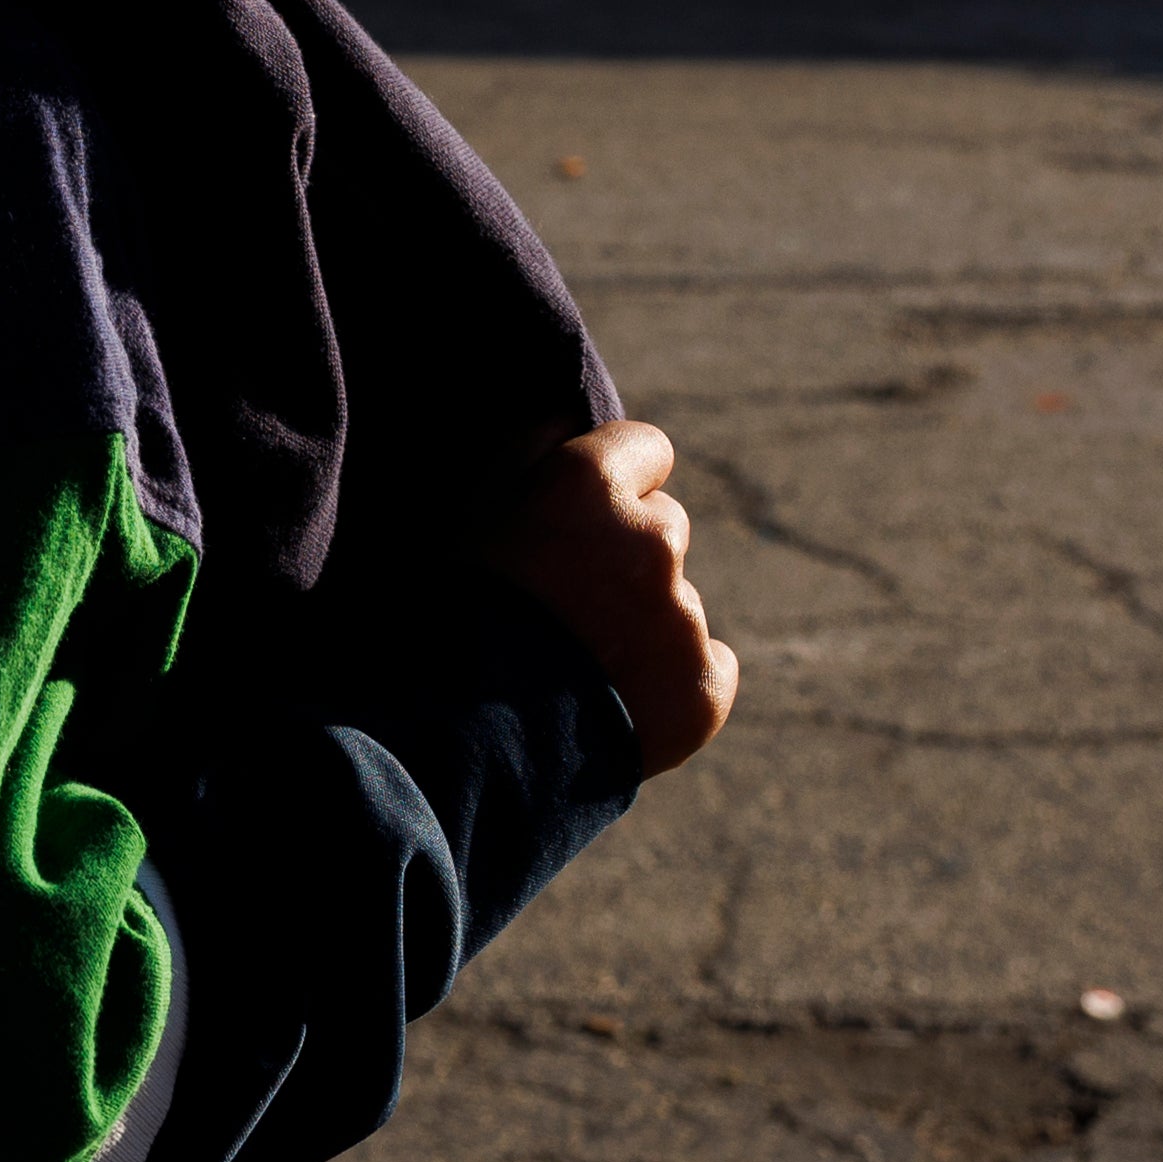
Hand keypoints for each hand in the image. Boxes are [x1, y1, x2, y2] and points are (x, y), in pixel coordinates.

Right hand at [477, 419, 737, 775]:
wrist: (463, 745)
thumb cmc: (456, 614)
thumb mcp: (468, 510)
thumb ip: (526, 447)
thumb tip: (571, 416)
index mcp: (593, 483)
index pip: (646, 450)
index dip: (613, 484)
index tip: (582, 520)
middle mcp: (654, 538)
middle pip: (664, 527)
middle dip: (629, 555)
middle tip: (570, 602)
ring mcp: (684, 616)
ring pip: (677, 603)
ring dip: (643, 622)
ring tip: (578, 666)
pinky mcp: (704, 687)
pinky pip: (706, 669)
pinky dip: (674, 684)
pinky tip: (619, 702)